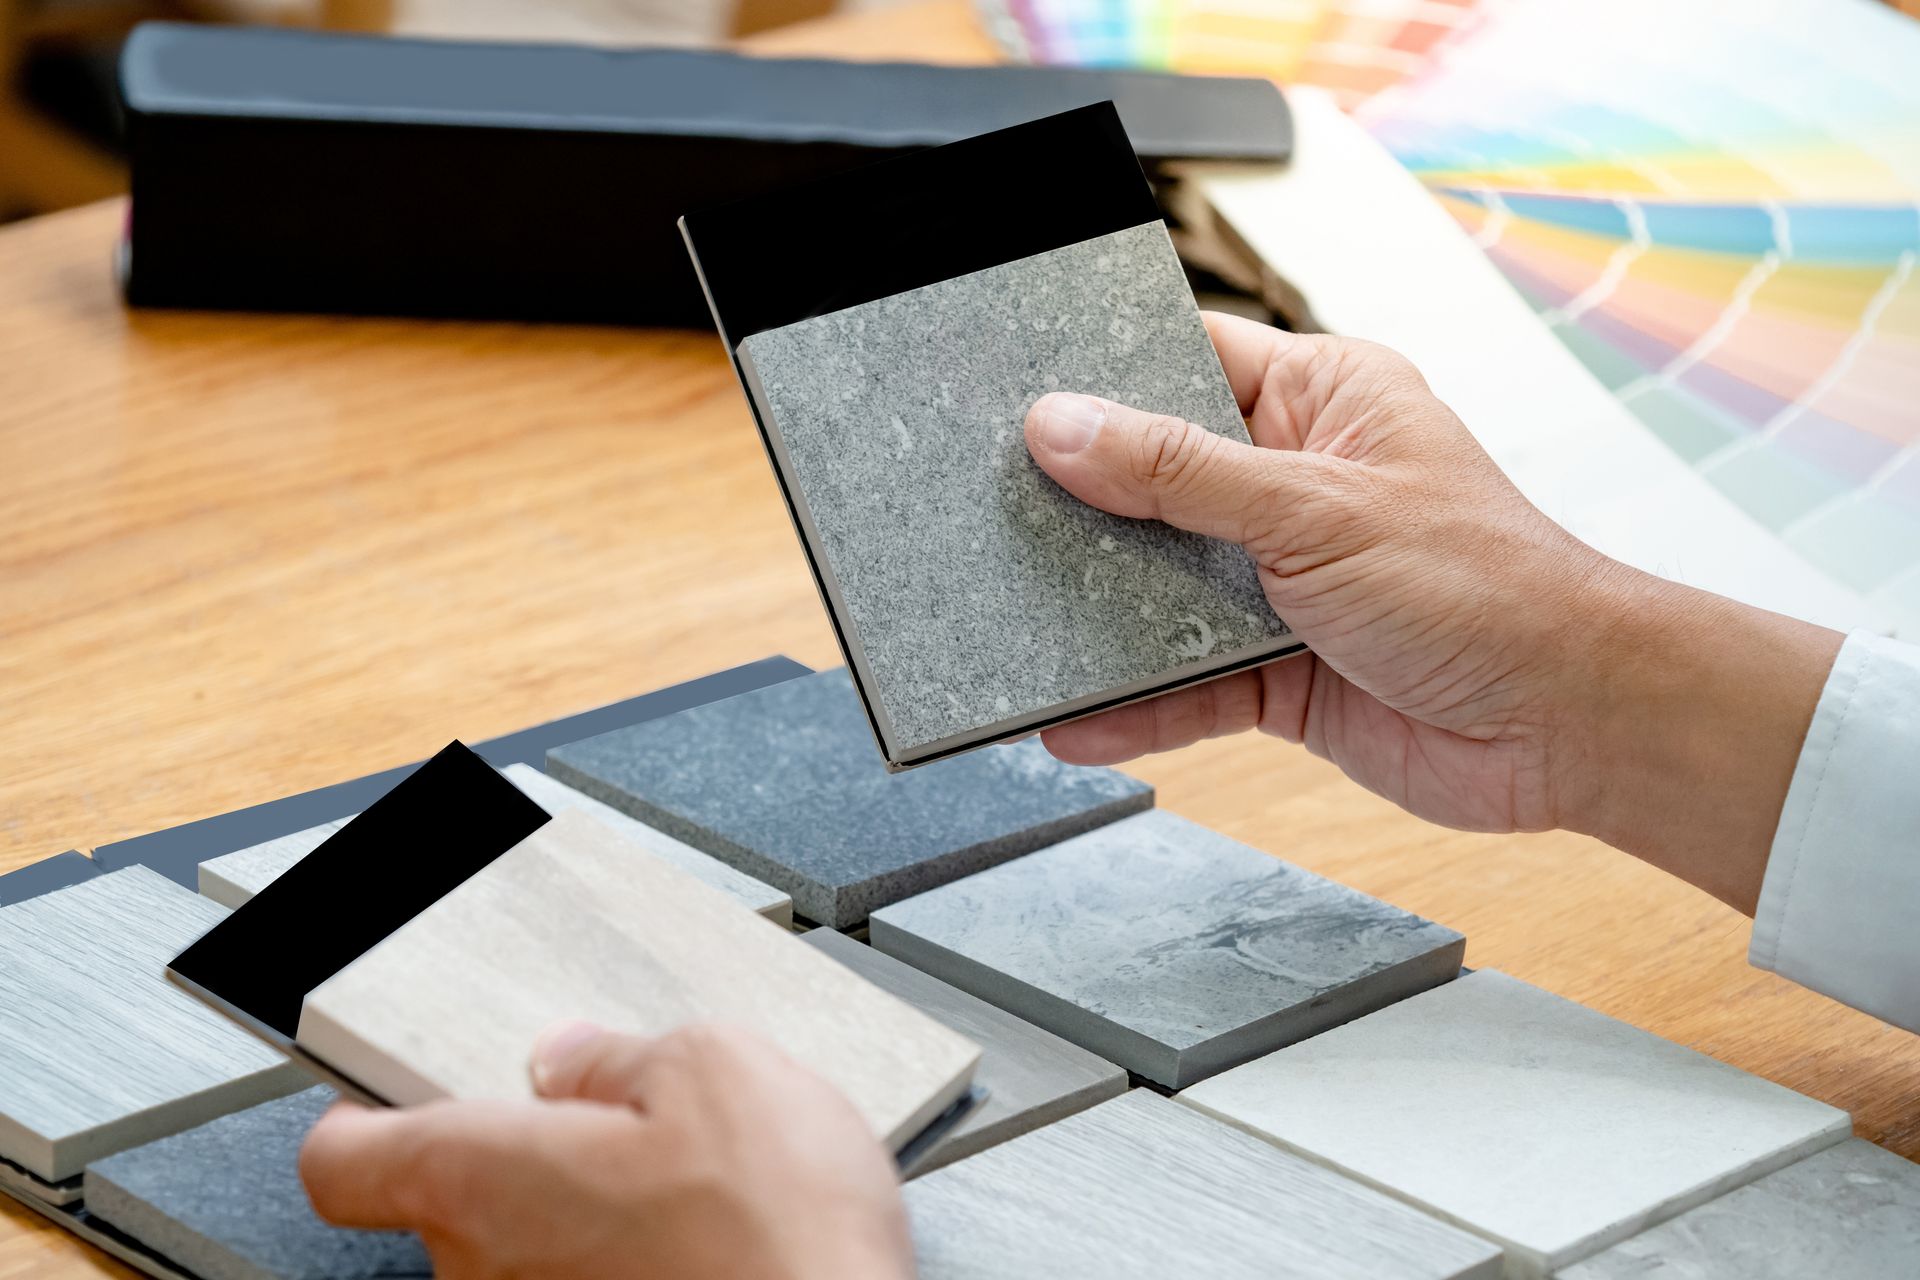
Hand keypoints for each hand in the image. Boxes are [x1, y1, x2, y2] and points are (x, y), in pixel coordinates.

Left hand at [301, 1023, 912, 1279]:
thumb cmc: (776, 1240)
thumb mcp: (717, 1069)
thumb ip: (622, 1054)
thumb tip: (584, 1057)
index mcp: (483, 1181)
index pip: (344, 1162)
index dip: (365, 1120)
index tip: (394, 1096)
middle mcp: (483, 1277)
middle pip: (454, 1203)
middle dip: (533, 1157)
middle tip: (621, 1124)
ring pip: (533, 1257)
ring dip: (593, 1223)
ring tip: (696, 1195)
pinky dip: (637, 1270)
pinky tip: (712, 1251)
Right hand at [1025, 313, 1841, 911]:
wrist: (1568, 726)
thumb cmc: (1488, 587)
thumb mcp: (1315, 509)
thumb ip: (1180, 473)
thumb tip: (1065, 427)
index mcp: (1321, 402)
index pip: (1187, 361)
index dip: (1102, 373)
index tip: (1017, 390)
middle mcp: (1293, 484)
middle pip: (1153, 480)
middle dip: (1079, 504)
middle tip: (988, 508)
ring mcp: (1281, 582)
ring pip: (1157, 586)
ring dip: (1095, 612)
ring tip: (1010, 619)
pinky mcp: (1277, 672)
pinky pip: (1181, 682)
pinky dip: (1131, 702)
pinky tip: (1073, 716)